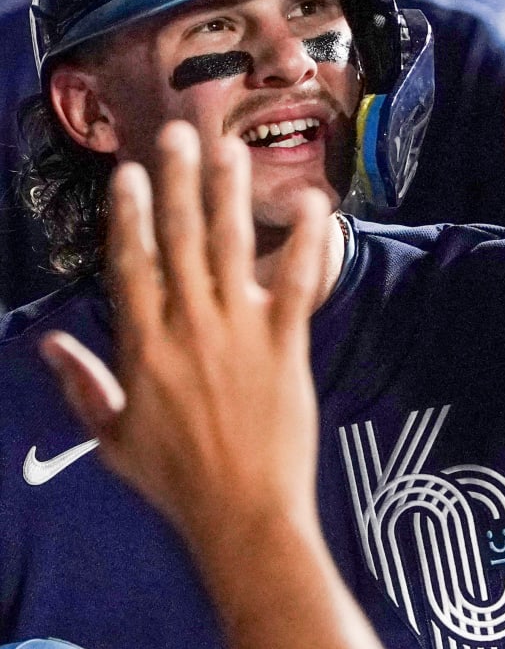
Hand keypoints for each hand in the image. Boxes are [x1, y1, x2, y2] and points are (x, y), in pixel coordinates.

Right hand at [39, 123, 330, 554]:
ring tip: (232, 149)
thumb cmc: (175, 478)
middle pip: (179, 241)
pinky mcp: (286, 342)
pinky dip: (307, 242)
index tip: (128, 174)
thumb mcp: (113, 434)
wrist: (242, 513)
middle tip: (178, 135)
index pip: (131, 266)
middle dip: (177, 184)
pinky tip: (312, 203)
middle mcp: (188, 327)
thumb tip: (47, 342)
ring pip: (231, 248)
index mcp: (144, 346)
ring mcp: (239, 331)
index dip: (128, 217)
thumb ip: (83, 382)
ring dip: (229, 195)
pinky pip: (296, 282)